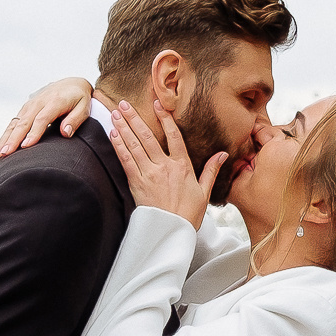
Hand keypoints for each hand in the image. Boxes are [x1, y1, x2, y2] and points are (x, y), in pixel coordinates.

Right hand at [0, 77, 96, 160]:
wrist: (70, 84)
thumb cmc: (79, 99)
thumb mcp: (84, 107)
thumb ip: (75, 119)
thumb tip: (65, 133)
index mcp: (54, 101)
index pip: (41, 119)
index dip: (33, 133)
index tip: (26, 146)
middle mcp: (37, 103)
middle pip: (23, 123)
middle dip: (12, 140)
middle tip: (3, 154)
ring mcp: (28, 106)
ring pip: (13, 125)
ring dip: (2, 141)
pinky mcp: (24, 111)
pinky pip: (12, 125)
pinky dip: (3, 138)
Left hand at [110, 100, 225, 229]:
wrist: (170, 232)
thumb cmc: (188, 214)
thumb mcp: (204, 192)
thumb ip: (211, 170)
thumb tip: (223, 154)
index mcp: (182, 166)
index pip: (174, 136)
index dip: (165, 119)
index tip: (157, 104)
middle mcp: (164, 166)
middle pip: (147, 136)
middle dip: (134, 118)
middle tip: (123, 103)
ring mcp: (149, 174)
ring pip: (134, 145)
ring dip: (123, 128)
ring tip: (115, 113)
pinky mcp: (136, 183)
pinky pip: (126, 160)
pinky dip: (118, 146)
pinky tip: (113, 134)